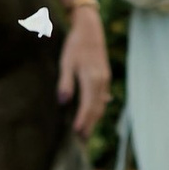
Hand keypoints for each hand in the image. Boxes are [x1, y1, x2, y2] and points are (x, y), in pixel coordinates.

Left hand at [57, 3, 106, 138]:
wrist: (90, 30)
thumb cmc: (75, 45)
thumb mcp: (66, 62)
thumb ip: (65, 82)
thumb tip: (63, 101)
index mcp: (92, 79)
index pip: (88, 105)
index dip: (82, 120)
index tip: (76, 132)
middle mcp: (101, 81)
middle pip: (97, 108)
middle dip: (90, 124)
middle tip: (82, 139)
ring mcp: (105, 79)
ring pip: (101, 104)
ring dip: (94, 118)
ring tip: (87, 131)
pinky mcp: (104, 77)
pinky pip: (102, 97)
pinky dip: (98, 108)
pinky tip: (94, 114)